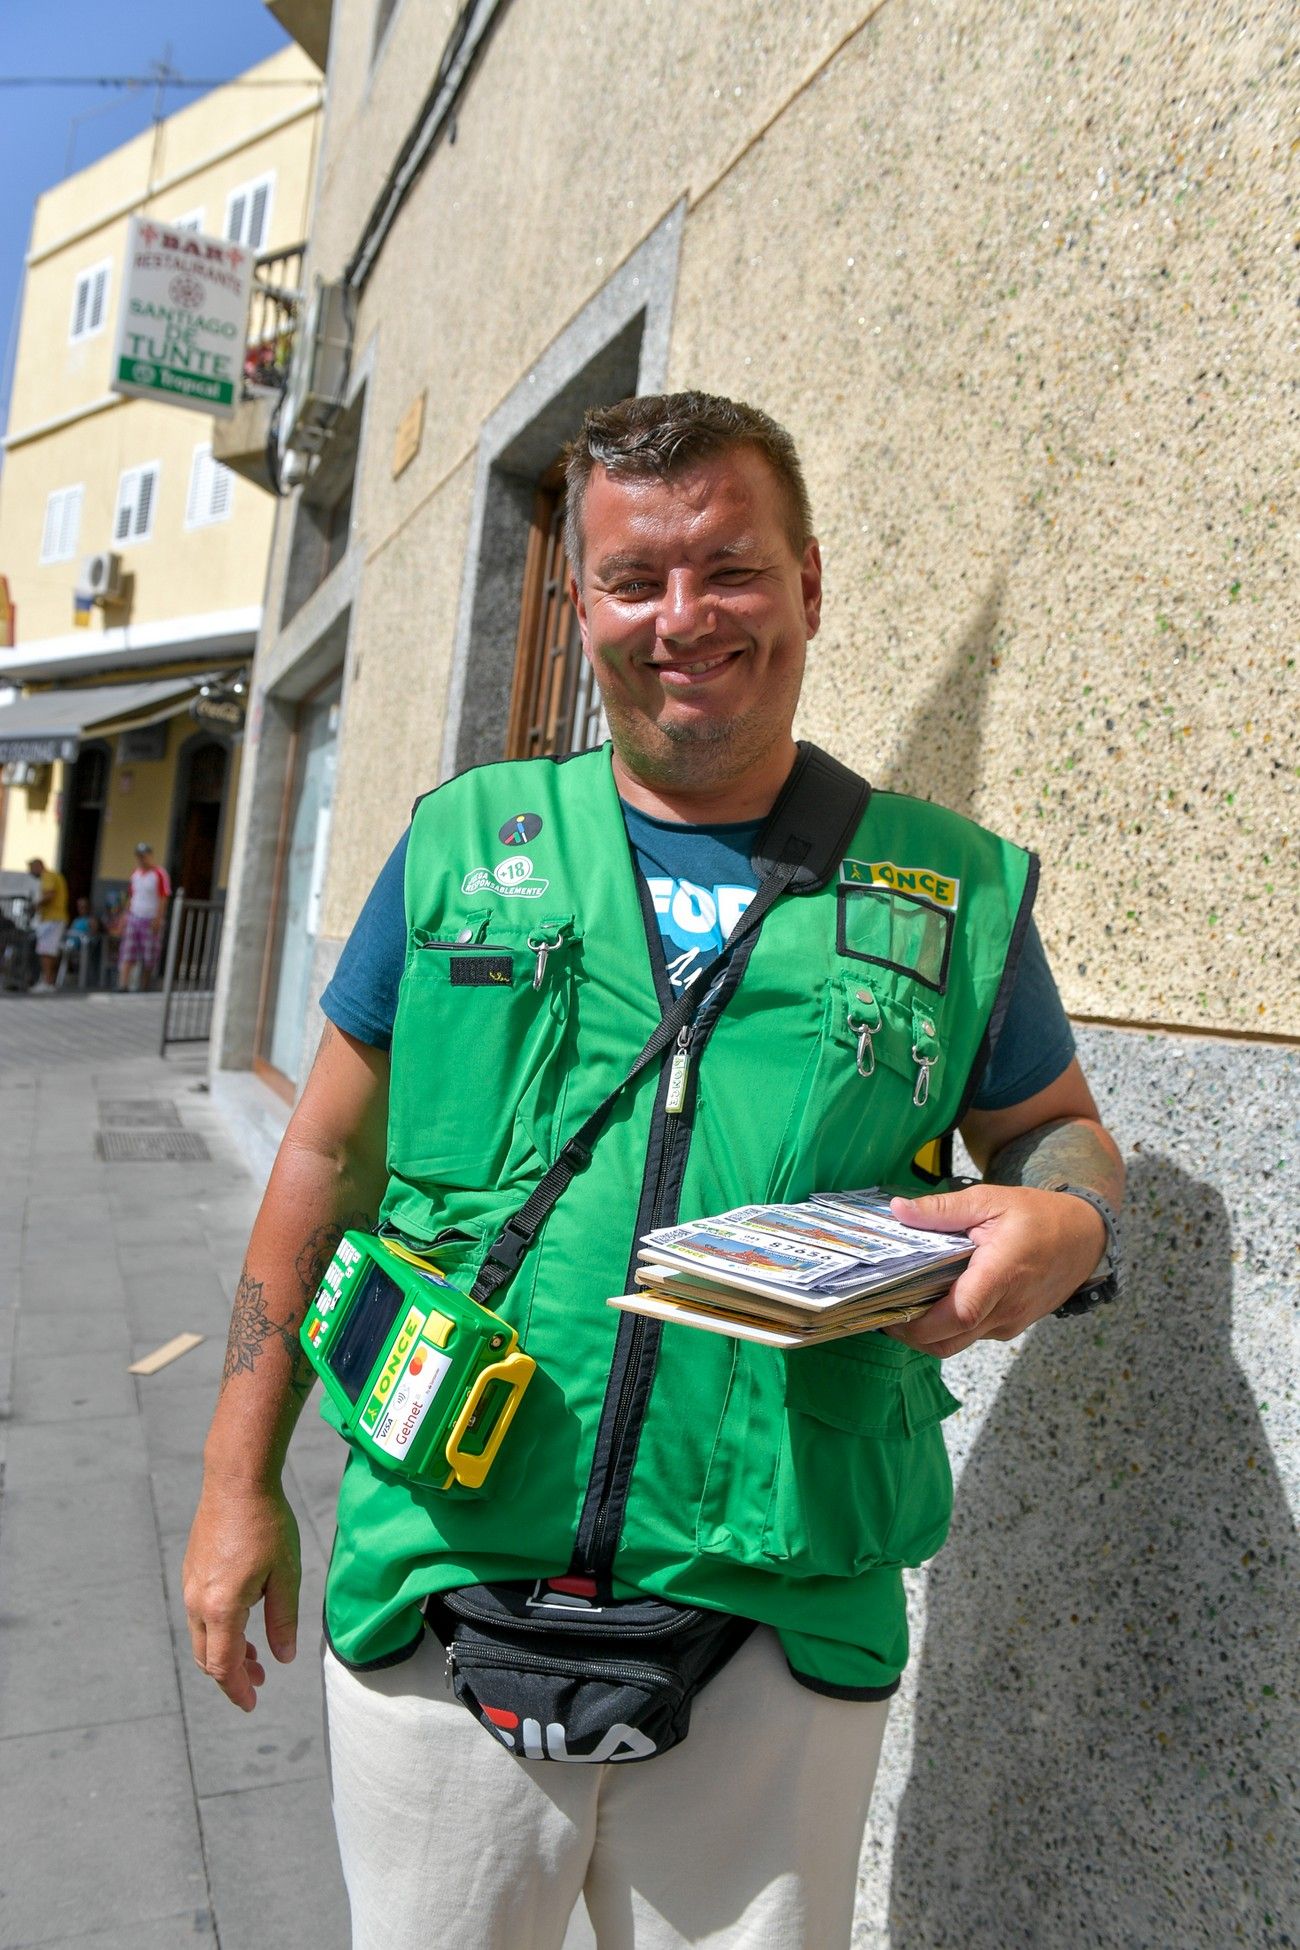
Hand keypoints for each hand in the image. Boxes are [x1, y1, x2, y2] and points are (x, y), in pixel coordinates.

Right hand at [182, 1480, 300, 1711]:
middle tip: (260, 1682)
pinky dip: (218, 1631)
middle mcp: (197, 1602)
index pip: (223, 1666)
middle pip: (207, 1657)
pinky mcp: (191, 1571)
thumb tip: (283, 1658)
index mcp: (222, 1608)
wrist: (236, 1481)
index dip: (238, 1689)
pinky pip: (200, 1615)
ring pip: (202, 1637)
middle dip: (232, 1675)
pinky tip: (242, 1623)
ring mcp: (190, 1586)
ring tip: (256, 1656)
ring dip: (225, 1652)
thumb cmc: (267, 1524)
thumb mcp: (286, 1575)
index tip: (252, 1704)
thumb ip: (283, 1620)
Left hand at [886, 1184, 1106, 1358]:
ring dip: (928, 1333)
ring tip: (903, 1304)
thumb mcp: (990, 1200)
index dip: (921, 1322)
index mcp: (1002, 1274)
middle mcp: (1007, 1308)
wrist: (1085, 1238)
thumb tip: (898, 1210)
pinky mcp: (1011, 1326)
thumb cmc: (1038, 1216)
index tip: (889, 1312)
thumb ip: (942, 1209)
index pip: (961, 1314)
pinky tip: (934, 1301)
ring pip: (958, 1343)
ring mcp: (1011, 1322)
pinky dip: (948, 1327)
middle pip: (949, 1341)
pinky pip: (973, 1336)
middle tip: (883, 1311)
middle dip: (912, 1335)